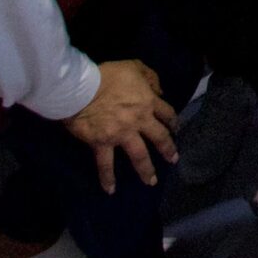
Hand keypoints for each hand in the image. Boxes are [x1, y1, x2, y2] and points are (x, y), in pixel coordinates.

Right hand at [63, 60, 177, 193]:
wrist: (81, 89)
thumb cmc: (107, 75)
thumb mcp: (135, 67)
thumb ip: (150, 78)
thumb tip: (159, 91)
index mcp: (148, 102)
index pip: (167, 114)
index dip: (173, 122)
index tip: (176, 129)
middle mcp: (139, 121)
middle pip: (159, 138)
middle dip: (168, 150)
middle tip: (173, 160)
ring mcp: (121, 135)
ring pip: (139, 156)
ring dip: (146, 170)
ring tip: (151, 182)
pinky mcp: (102, 144)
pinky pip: (106, 164)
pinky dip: (108, 178)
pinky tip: (110, 190)